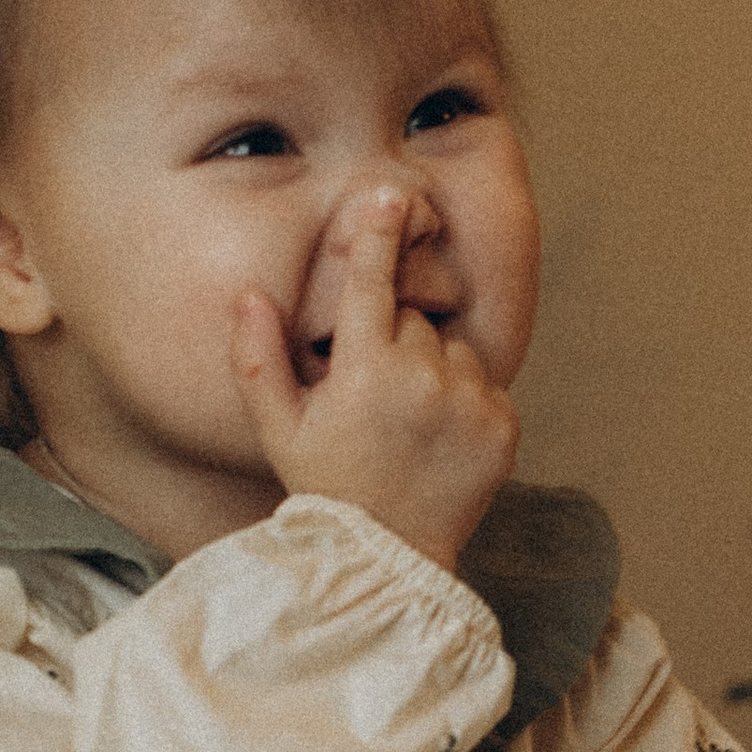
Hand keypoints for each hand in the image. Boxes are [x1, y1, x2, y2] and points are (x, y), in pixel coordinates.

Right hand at [230, 191, 516, 571]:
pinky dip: (468, 405)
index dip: (376, 237)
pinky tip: (441, 442)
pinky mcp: (504, 427)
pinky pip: (486, 387)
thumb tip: (248, 294)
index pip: (370, 284)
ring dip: (436, 374)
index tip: (388, 196)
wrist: (392, 556)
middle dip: (397, 346)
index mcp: (364, 371)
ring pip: (454, 351)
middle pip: (414, 323)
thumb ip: (258, 357)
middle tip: (377, 402)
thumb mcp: (277, 429)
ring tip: (410, 425)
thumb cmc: (328, 488)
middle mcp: (422, 379)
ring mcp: (469, 403)